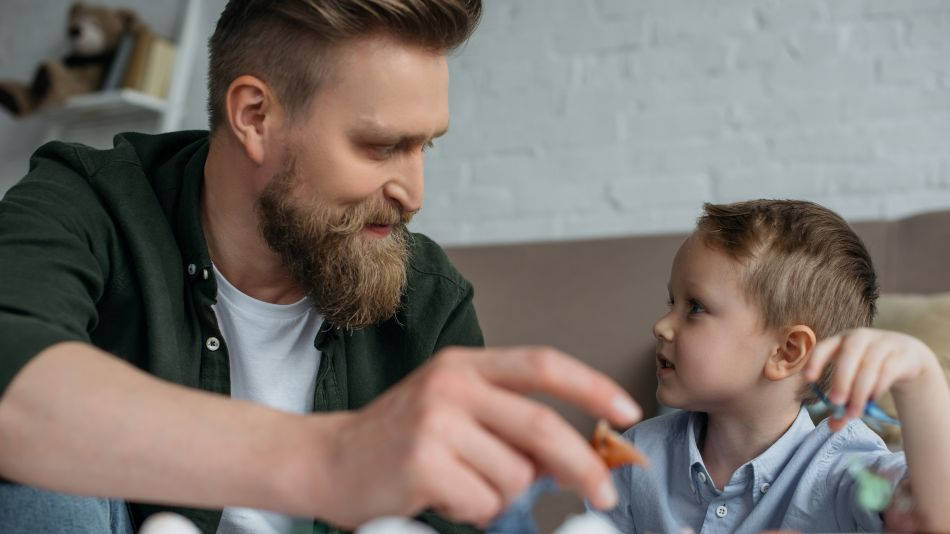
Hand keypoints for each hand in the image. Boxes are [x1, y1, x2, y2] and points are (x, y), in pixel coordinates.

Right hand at [312, 346, 641, 527]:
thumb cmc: (398, 435)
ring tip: (464, 484)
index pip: (543, 364)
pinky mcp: (422, 462)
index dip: (592, 387)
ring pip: (515, 476)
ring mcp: (435, 421)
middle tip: (601, 493)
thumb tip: (571, 457)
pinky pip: (483, 503)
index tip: (627, 412)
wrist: (327, 458)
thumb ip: (509, 421)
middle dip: (582, 466)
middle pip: (543, 426)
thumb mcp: (455, 409)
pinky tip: (444, 496)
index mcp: (466, 364)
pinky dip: (474, 512)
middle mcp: (452, 384)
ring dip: (502, 495)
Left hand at [803, 328, 938, 430]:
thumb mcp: (854, 380)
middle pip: (847, 357)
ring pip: (868, 367)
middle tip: (836, 404)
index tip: (808, 379)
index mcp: (840, 341)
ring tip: (854, 413)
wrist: (907, 357)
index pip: (824, 347)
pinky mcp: (901, 354)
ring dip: (859, 393)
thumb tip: (833, 427)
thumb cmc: (871, 368)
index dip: (815, 362)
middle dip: (840, 381)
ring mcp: (882, 343)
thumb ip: (843, 402)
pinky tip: (872, 400)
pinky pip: (887, 371)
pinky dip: (878, 388)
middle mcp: (860, 338)